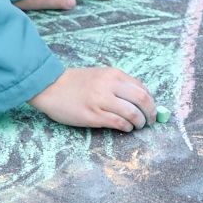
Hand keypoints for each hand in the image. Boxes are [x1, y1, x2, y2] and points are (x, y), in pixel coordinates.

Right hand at [28, 65, 153, 130]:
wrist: (51, 87)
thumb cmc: (77, 83)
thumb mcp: (101, 75)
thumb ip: (119, 84)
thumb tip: (141, 99)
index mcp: (113, 74)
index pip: (141, 88)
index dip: (151, 101)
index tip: (152, 110)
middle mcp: (109, 85)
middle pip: (141, 99)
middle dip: (150, 113)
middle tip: (151, 121)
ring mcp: (101, 101)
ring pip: (132, 113)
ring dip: (139, 122)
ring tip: (138, 126)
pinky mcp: (92, 115)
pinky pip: (117, 123)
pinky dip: (126, 127)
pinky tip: (125, 128)